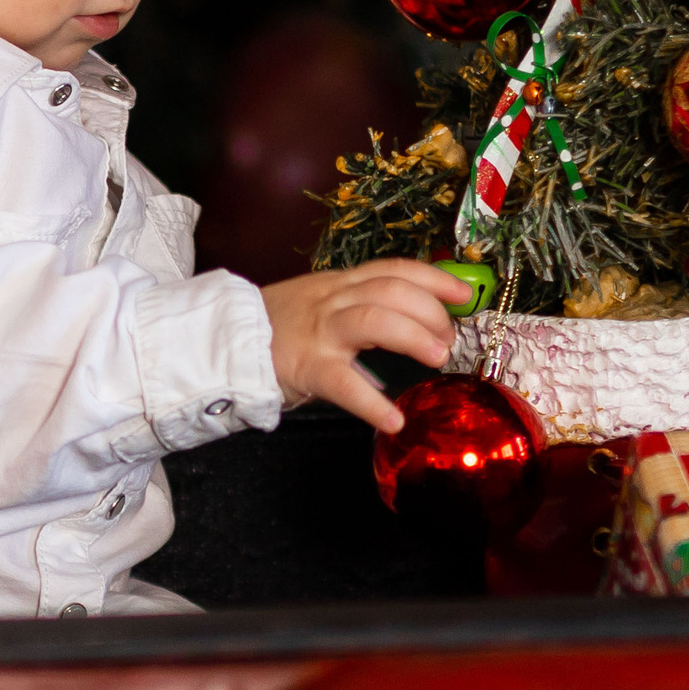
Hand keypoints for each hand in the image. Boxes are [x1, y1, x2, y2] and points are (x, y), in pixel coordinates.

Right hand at [262, 260, 469, 434]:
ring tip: (438, 358)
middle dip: (430, 310)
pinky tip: (393, 420)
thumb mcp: (320, 303)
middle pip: (391, 290)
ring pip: (373, 320)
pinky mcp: (305, 367)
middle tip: (448, 340)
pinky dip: (372, 404)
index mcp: (340, 285)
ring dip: (413, 336)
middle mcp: (332, 301)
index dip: (434, 279)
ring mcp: (319, 332)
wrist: (222, 342)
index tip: (465, 294)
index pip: (394, 270)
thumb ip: (360, 306)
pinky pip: (343, 384)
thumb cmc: (277, 328)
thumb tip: (415, 323)